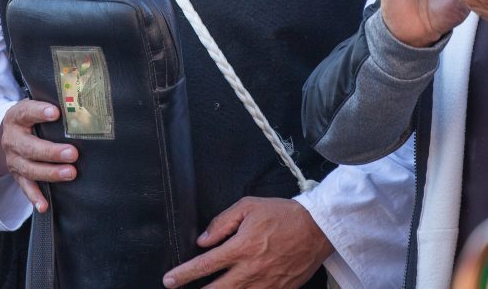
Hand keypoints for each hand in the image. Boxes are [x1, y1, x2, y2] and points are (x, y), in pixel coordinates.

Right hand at [0, 100, 76, 213]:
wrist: (10, 133)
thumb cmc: (31, 118)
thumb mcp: (36, 107)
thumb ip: (52, 107)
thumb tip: (81, 106)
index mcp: (16, 117)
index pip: (26, 112)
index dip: (39, 112)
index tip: (56, 113)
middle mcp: (12, 139)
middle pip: (29, 147)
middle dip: (51, 151)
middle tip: (72, 153)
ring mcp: (14, 160)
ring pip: (29, 169)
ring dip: (50, 173)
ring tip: (70, 173)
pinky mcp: (17, 175)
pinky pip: (25, 188)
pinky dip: (35, 197)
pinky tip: (44, 205)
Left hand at [163, 197, 332, 287]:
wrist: (317, 229)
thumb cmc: (282, 214)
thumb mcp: (248, 207)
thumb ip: (222, 223)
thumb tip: (203, 241)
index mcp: (242, 247)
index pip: (206, 265)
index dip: (184, 274)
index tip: (169, 280)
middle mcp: (252, 270)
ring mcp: (266, 284)